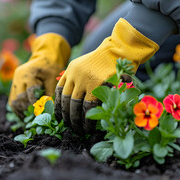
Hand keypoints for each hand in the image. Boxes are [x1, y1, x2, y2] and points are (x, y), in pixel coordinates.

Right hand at [8, 33, 69, 116]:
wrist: (45, 55)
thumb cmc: (51, 66)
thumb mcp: (53, 79)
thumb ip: (50, 94)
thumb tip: (50, 110)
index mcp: (28, 74)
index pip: (29, 95)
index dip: (36, 106)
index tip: (42, 114)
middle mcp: (18, 77)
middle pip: (19, 99)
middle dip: (27, 110)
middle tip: (36, 119)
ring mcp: (14, 80)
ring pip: (13, 101)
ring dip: (20, 111)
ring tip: (29, 119)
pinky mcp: (14, 84)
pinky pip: (12, 99)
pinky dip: (18, 108)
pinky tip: (25, 115)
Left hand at [55, 18, 158, 134]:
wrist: (121, 49)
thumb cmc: (108, 60)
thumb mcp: (88, 66)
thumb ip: (81, 79)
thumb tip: (75, 102)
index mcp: (71, 69)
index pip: (59, 91)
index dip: (58, 106)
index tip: (59, 117)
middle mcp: (75, 74)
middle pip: (66, 100)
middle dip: (67, 116)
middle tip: (69, 127)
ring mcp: (84, 79)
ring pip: (75, 105)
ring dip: (76, 120)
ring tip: (79, 130)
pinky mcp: (96, 85)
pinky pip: (88, 106)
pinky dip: (88, 118)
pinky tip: (88, 126)